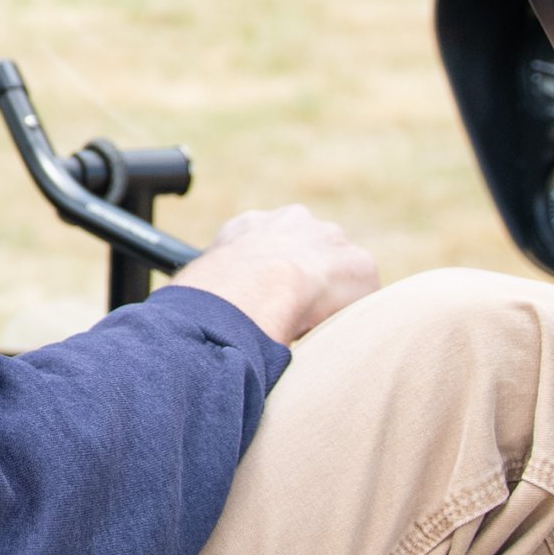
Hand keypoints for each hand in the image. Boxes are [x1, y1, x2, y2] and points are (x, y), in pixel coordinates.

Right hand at [163, 204, 377, 346]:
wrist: (251, 290)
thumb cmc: (213, 297)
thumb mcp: (200, 283)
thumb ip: (213, 286)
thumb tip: (192, 313)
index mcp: (250, 226)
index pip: (268, 245)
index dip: (269, 276)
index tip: (266, 300)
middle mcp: (292, 221)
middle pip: (307, 252)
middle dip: (305, 281)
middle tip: (293, 316)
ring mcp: (329, 239)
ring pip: (336, 272)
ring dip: (328, 298)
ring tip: (310, 329)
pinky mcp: (359, 265)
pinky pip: (362, 295)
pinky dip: (352, 316)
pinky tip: (332, 333)